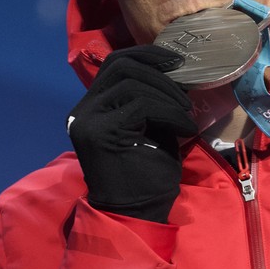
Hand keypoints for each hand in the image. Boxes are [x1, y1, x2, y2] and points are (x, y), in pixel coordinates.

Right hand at [66, 45, 197, 222]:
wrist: (138, 214)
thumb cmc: (147, 172)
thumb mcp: (150, 124)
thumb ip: (150, 96)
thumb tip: (172, 67)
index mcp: (92, 106)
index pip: (115, 63)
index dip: (146, 55)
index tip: (175, 60)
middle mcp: (82, 110)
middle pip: (120, 66)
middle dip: (159, 71)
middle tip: (185, 89)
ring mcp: (87, 120)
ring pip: (132, 83)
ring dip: (167, 94)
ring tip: (186, 114)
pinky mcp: (99, 132)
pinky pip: (142, 105)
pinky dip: (170, 112)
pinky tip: (186, 129)